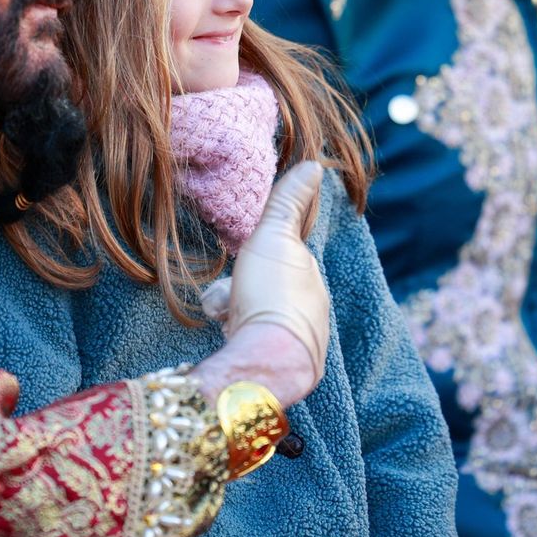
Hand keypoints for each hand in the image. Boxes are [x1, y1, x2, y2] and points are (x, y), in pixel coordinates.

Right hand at [201, 161, 328, 397]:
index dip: (259, 254)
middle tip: (228, 289)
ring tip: (222, 311)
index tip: (244, 256)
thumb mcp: (274, 235)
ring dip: (231, 307)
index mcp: (311, 281)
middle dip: (239, 284)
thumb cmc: (271, 293)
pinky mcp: (276, 372)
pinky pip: (248, 343)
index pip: (283, 258)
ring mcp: (293, 345)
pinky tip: (223, 333)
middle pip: (263, 288)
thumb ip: (289, 202)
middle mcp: (309, 315)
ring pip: (252, 315)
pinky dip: (232, 334)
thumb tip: (314, 165)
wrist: (264, 360)